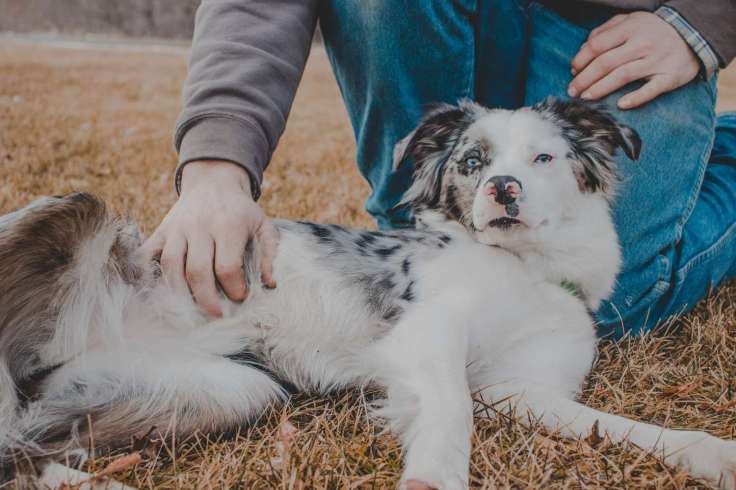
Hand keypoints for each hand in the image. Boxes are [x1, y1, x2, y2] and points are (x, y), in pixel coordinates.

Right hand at [142, 160, 278, 316]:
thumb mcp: (264, 225)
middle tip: (216, 314)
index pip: (227, 267)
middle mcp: (200, 226)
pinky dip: (147, 274)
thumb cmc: (241, 210)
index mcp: (228, 226)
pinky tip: (158, 291)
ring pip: (171, 266)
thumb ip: (270, 254)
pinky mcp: (161, 230)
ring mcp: (177, 228)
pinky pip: (147, 254)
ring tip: (192, 310)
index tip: (240, 297)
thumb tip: (270, 284)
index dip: (234, 288)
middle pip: (197, 271)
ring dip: (179, 293)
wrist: (213, 180)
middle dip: (206, 299)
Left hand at [568, 11, 699, 109]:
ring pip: (622, 76)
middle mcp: (643, 44)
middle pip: (606, 63)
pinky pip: (651, 89)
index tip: (573, 70)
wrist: (694, 34)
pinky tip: (620, 105)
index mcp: (631, 28)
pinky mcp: (670, 76)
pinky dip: (635, 98)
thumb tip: (584, 47)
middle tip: (572, 90)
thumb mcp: (631, 21)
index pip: (598, 45)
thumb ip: (607, 30)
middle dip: (585, 78)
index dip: (581, 59)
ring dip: (600, 89)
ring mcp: (657, 61)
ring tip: (586, 98)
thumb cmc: (654, 31)